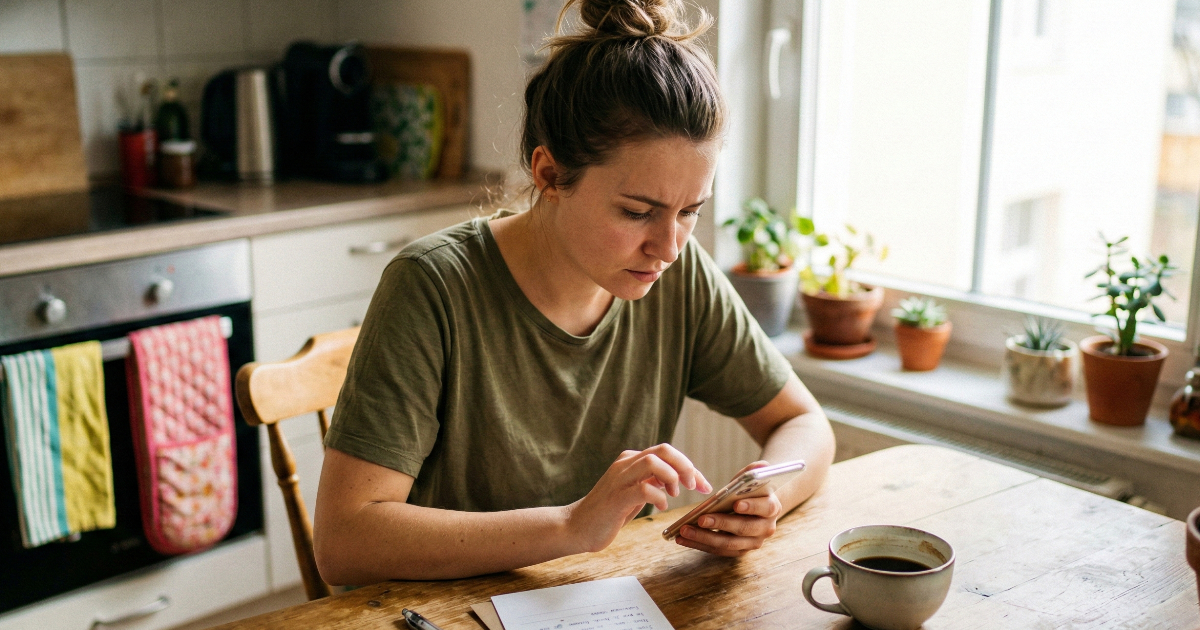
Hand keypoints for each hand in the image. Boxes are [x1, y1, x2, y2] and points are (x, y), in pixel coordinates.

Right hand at [566, 444, 712, 552]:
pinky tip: (660, 506)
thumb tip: (675, 476)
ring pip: (652, 462)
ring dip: (672, 477)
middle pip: (663, 450)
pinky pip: (643, 488)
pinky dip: (658, 497)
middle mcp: (625, 464)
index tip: (704, 485)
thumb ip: (651, 480)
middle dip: (685, 466)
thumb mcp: (634, 492)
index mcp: (631, 460)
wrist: (577, 527)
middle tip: (695, 486)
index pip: (667, 453)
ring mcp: (619, 479)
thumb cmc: (608, 512)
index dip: (690, 466)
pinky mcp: (616, 497)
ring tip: (675, 494)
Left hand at [674, 461, 782, 556]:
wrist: (756, 508)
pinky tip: (682, 538)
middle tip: (701, 519)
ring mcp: (752, 543)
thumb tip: (761, 467)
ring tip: (684, 530)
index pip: (765, 508)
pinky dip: (699, 545)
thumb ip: (757, 471)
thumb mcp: (755, 478)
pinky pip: (718, 550)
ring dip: (704, 538)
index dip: (752, 506)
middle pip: (743, 528)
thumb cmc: (751, 491)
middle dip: (721, 524)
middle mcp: (765, 528)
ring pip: (728, 543)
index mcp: (772, 508)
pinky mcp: (739, 551)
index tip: (736, 504)